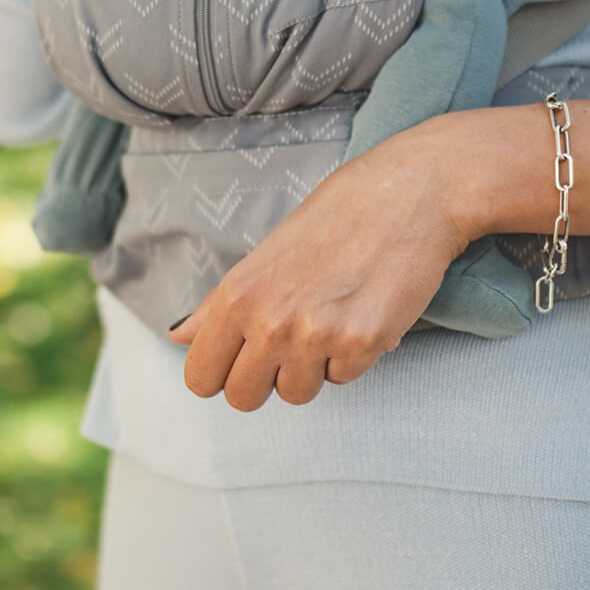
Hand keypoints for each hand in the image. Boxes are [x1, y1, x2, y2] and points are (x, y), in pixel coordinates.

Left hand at [167, 116, 471, 411]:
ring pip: (297, 393)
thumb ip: (220, 303)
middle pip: (244, 398)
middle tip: (294, 338)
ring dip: (313, 366)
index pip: (200, 377)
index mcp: (237, 293)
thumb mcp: (268, 251)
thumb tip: (178, 336)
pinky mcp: (363, 344)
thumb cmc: (340, 212)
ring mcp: (316, 335)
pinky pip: (344, 378)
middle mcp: (269, 319)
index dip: (223, 371)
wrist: (410, 190)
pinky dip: (354, 355)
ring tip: (333, 315)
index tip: (245, 355)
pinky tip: (364, 310)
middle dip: (267, 378)